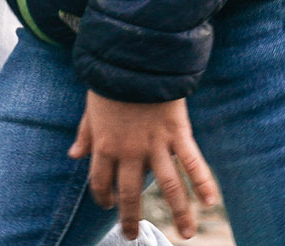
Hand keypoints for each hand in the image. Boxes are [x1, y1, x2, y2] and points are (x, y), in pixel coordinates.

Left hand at [69, 93, 219, 240]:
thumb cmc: (111, 80)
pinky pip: (193, 162)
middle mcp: (129, 151)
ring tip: (186, 235)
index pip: (100, 182)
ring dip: (179, 212)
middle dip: (131, 216)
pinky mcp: (177, 132)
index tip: (108, 204)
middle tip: (132, 234)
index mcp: (105, 145)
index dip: (103, 197)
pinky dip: (204, 182)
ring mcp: (155, 144)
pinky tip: (211, 202)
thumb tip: (73, 155)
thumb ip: (85, 134)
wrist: (135, 56)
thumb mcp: (91, 108)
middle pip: (131, 193)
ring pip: (168, 186)